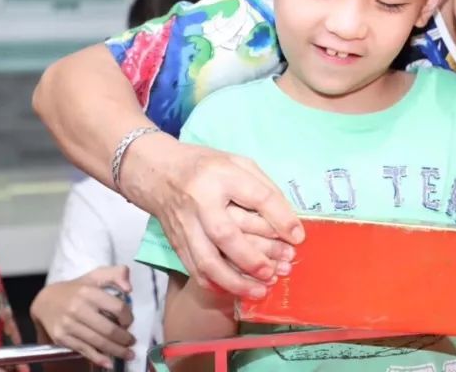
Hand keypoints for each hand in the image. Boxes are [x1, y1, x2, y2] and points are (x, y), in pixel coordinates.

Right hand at [30, 266, 136, 368]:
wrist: (46, 301)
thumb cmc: (78, 289)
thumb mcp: (97, 275)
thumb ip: (117, 274)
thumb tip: (130, 289)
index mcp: (89, 292)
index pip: (117, 307)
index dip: (128, 317)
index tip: (129, 322)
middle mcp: (78, 309)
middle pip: (108, 329)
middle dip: (124, 339)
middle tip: (132, 342)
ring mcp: (68, 325)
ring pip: (98, 342)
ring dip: (116, 351)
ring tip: (128, 354)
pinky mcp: (62, 338)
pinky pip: (84, 350)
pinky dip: (98, 358)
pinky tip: (109, 363)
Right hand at [132, 140, 302, 297]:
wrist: (157, 172)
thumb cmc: (206, 167)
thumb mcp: (238, 163)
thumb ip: (264, 189)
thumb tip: (288, 224)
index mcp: (221, 175)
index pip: (257, 197)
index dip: (280, 218)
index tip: (298, 237)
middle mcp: (200, 201)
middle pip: (225, 234)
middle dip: (252, 258)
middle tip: (275, 272)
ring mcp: (185, 224)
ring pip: (207, 261)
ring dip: (234, 281)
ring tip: (259, 291)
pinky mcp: (176, 242)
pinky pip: (195, 270)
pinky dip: (216, 284)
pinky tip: (235, 290)